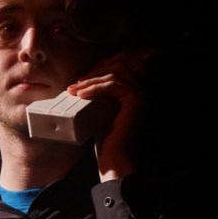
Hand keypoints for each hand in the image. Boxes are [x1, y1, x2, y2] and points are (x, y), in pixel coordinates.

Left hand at [67, 48, 150, 178]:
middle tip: (76, 83)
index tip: (82, 77)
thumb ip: (101, 93)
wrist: (114, 156)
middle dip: (95, 70)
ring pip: (115, 73)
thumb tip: (82, 80)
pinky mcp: (135, 101)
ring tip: (74, 90)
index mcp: (137, 88)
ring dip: (91, 79)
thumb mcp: (102, 108)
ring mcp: (141, 94)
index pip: (123, 62)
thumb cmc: (107, 136)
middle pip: (120, 63)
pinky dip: (94, 88)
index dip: (102, 64)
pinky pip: (113, 85)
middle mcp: (143, 88)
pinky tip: (81, 95)